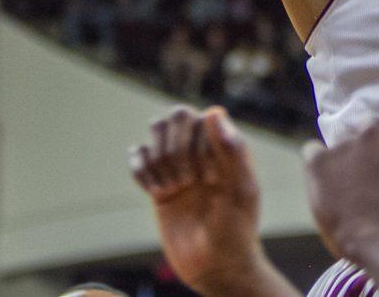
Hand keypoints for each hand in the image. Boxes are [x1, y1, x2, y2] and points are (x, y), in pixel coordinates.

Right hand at [130, 106, 265, 292]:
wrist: (215, 267)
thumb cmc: (236, 231)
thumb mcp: (241, 191)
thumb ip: (231, 150)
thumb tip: (213, 110)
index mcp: (226, 147)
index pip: (200, 117)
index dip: (195, 144)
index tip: (207, 177)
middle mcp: (203, 150)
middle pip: (173, 118)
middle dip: (173, 149)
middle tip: (185, 183)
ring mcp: (180, 165)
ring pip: (154, 132)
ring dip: (156, 159)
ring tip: (171, 188)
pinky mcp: (159, 182)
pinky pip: (137, 157)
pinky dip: (139, 171)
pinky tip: (155, 192)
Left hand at [303, 106, 378, 260]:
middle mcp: (371, 134)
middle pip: (369, 124)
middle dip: (371, 140)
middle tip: (371, 165)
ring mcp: (343, 146)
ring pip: (341, 136)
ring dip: (345, 150)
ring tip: (346, 176)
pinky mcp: (319, 162)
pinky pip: (312, 150)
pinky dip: (317, 161)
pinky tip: (323, 179)